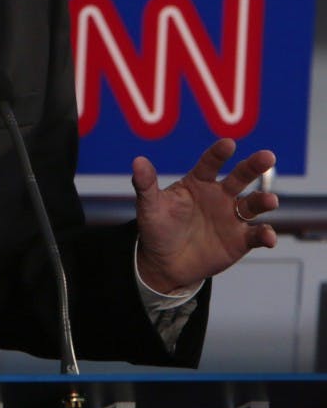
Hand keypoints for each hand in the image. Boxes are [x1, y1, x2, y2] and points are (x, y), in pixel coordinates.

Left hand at [133, 138, 276, 293]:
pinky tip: (268, 236)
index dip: (218, 153)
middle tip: (267, 156)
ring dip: (263, 201)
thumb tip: (137, 161)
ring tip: (270, 201)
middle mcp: (219, 195)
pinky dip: (265, 235)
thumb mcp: (149, 206)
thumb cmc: (157, 228)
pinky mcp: (240, 240)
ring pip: (253, 204)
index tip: (228, 144)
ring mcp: (231, 217)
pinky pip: (256, 235)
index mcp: (198, 182)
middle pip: (240, 177)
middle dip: (254, 166)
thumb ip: (146, 184)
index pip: (210, 163)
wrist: (165, 263)